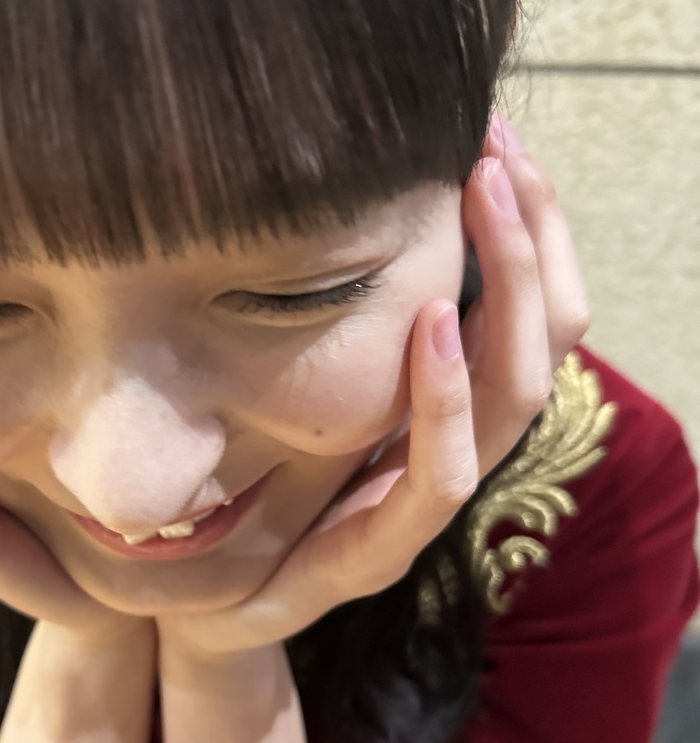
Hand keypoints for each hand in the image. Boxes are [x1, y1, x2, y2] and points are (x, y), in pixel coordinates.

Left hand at [155, 112, 589, 663]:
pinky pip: (438, 480)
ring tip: (488, 200)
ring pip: (513, 400)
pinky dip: (444, 398)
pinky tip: (433, 320)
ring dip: (509, 292)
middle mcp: (451, 448)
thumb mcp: (296, 375)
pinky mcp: (374, 555)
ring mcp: (418, 507)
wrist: (196, 604)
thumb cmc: (251, 482)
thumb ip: (335, 309)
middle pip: (545, 343)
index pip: (534, 313)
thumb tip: (335, 197)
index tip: (499, 139)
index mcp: (446, 406)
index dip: (534, 230)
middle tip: (502, 148)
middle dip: (533, 239)